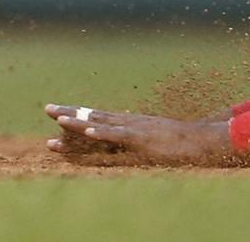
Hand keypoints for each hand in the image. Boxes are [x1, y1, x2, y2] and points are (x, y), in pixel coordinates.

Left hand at [42, 103, 230, 161]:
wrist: (202, 140)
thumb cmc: (180, 141)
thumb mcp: (152, 137)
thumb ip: (134, 137)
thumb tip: (118, 140)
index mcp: (128, 123)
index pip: (95, 117)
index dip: (75, 112)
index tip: (54, 109)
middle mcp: (127, 123)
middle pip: (93, 118)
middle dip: (70, 114)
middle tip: (47, 108)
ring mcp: (134, 131)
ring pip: (101, 126)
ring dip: (79, 124)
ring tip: (59, 121)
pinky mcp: (142, 140)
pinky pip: (119, 137)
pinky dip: (103, 134)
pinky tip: (88, 133)